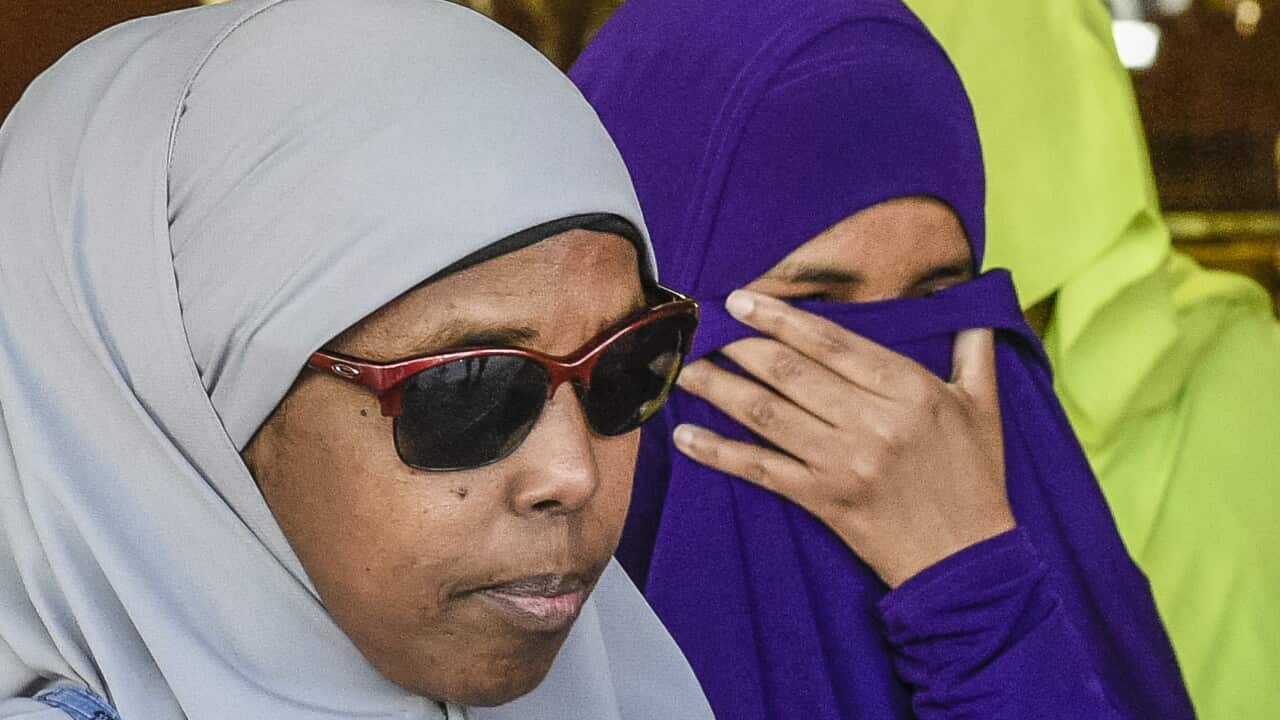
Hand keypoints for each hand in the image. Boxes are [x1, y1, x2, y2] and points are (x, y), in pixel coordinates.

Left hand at [672, 289, 1013, 587]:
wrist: (968, 561)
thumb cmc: (976, 478)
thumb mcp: (984, 406)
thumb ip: (973, 350)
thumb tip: (974, 301)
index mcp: (908, 389)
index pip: (831, 341)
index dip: (780, 317)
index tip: (741, 300)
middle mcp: (872, 421)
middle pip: (789, 372)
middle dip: (738, 345)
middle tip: (701, 327)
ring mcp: (844, 462)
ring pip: (767, 414)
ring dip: (718, 388)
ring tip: (683, 368)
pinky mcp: (824, 500)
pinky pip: (761, 470)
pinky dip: (719, 452)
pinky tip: (686, 436)